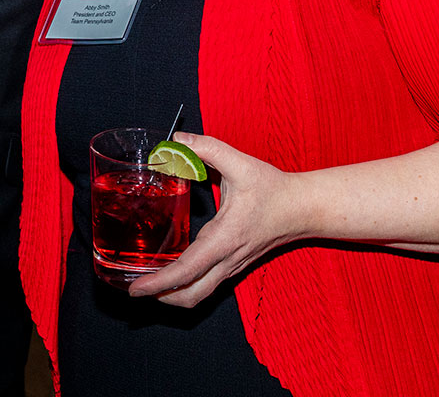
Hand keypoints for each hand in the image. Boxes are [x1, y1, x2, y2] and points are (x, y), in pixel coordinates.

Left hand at [127, 131, 305, 306]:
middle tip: (134, 288)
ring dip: (173, 294)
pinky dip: (186, 285)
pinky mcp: (235, 264)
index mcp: (225, 238)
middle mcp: (227, 259)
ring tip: (147, 282)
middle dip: (161, 297)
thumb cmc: (274, 189)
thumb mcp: (240, 163)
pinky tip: (171, 270)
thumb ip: (208, 148)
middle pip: (191, 296)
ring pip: (200, 294)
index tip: (136, 288)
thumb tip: (177, 140)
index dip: (160, 282)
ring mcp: (232, 265)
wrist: (303, 208)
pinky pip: (207, 284)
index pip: (188, 270)